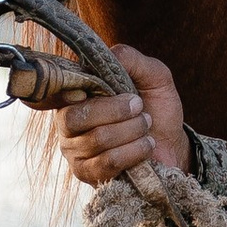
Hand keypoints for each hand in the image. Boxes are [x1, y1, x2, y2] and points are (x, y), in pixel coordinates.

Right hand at [57, 41, 188, 190]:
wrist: (171, 144)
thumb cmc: (156, 108)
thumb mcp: (152, 76)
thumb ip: (131, 59)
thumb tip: (110, 53)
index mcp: (77, 94)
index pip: (55, 90)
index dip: (70, 90)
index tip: (97, 89)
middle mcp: (67, 121)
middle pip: (75, 117)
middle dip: (116, 111)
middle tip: (140, 108)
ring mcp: (74, 149)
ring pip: (96, 140)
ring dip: (132, 131)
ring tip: (146, 127)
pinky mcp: (86, 173)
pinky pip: (105, 163)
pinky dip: (132, 152)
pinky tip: (146, 146)